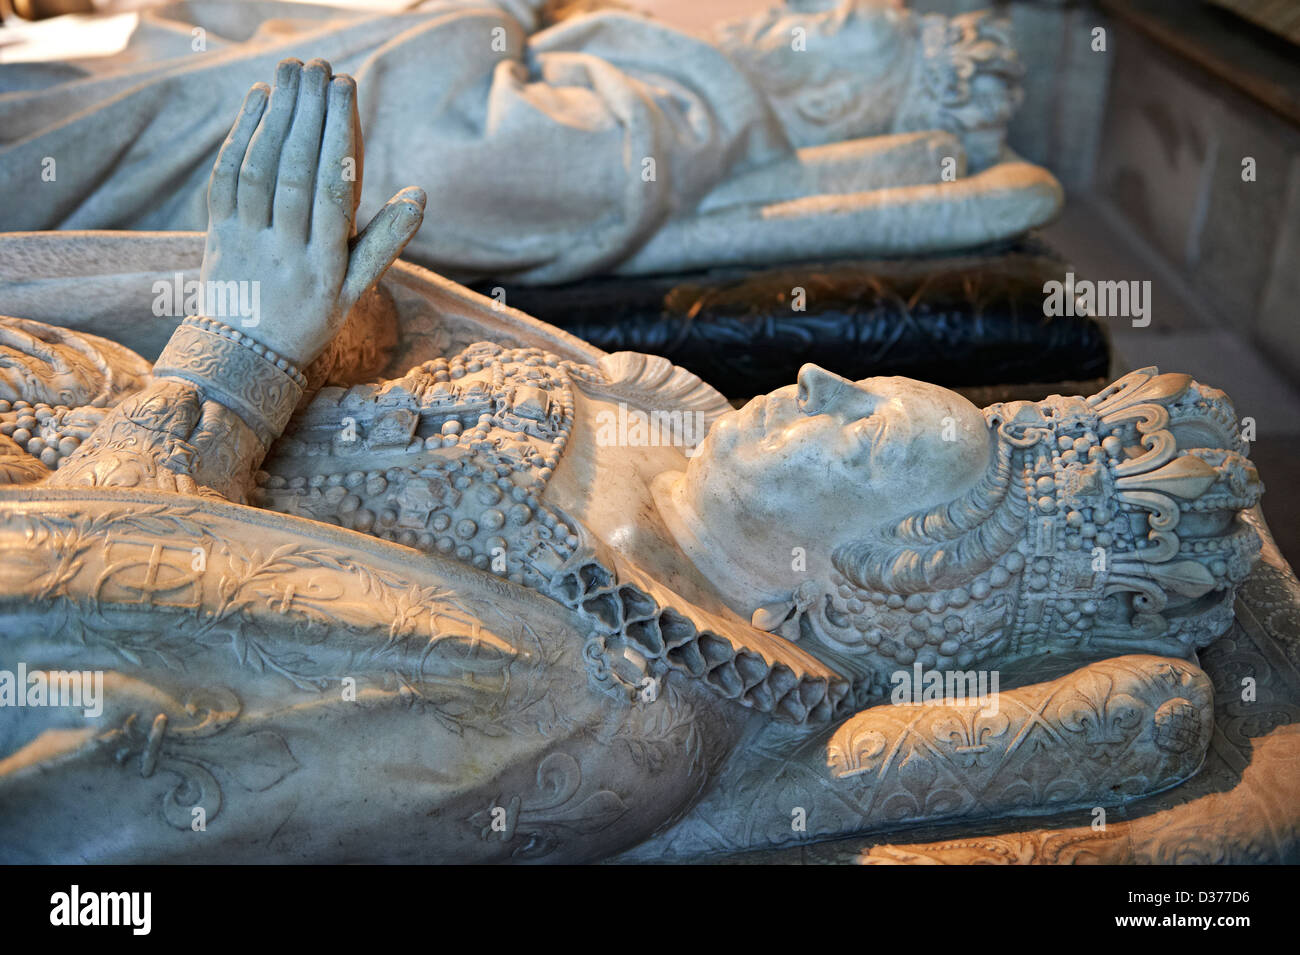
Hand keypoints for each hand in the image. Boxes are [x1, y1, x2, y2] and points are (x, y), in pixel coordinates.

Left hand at [201, 58, 425, 367]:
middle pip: (295, 172)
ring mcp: (247, 240)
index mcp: (324, 264)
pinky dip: (241, 135)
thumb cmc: (311, 318)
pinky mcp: (218, 232)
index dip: (339, 136)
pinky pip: (226, 178)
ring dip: (276, 116)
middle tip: (320, 69)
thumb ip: (386, 242)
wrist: (245, 354)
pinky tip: (257, 99)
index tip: (346, 91)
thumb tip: (419, 195)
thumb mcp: (356, 291)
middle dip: (308, 114)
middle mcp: (283, 249)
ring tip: (292, 73)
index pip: (333, 190)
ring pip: (260, 169)